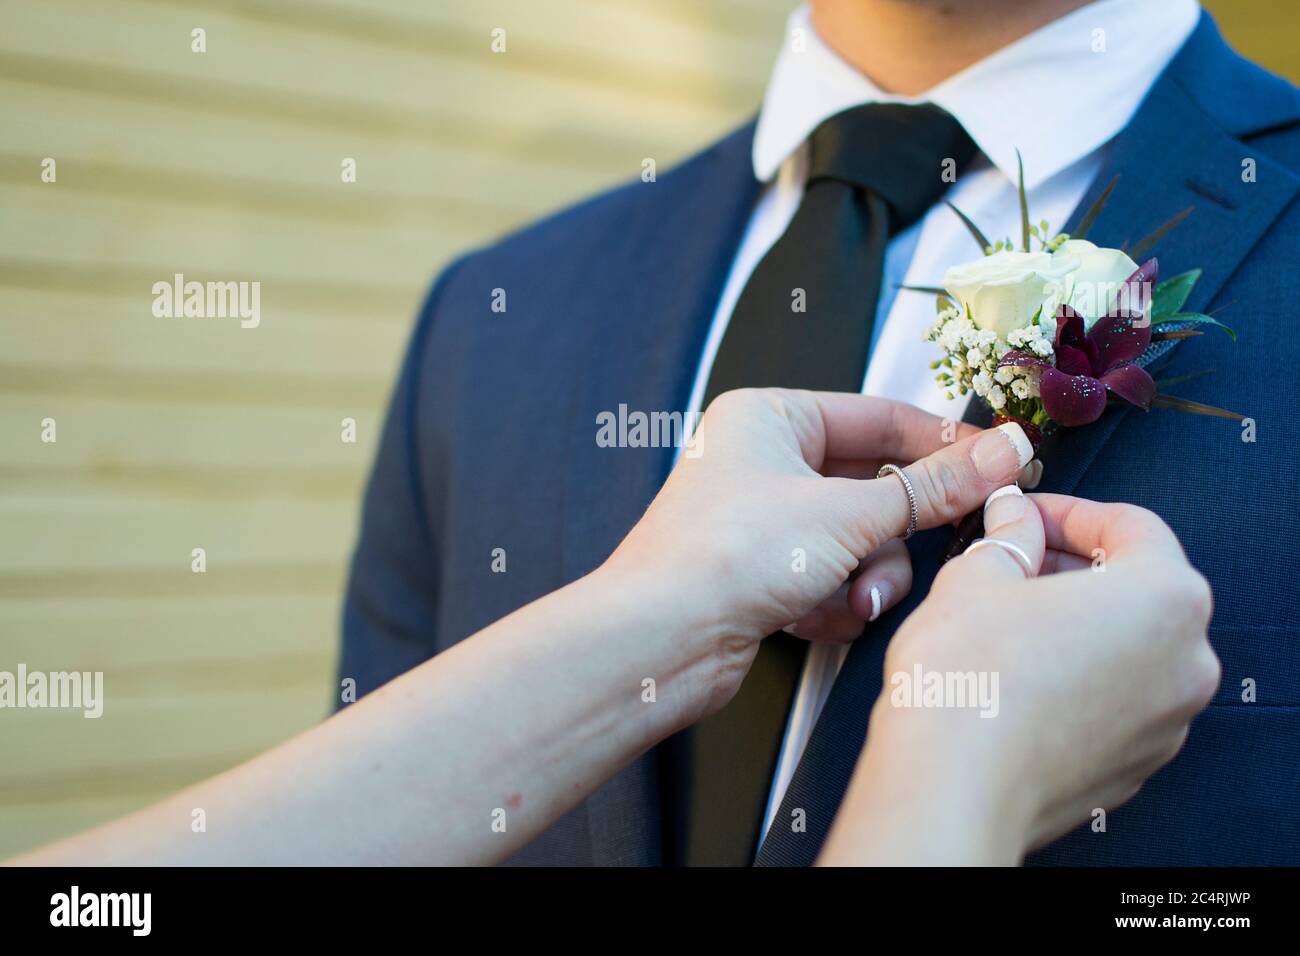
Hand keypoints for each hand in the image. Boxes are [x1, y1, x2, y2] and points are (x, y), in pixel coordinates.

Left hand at [605, 388, 1033, 716]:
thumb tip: (1003, 453)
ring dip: (869, 574)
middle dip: (898, 530)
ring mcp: (760, 522)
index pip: (880, 418)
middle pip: (872, 487)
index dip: (944, 446)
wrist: (660, 639)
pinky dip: (835, 601)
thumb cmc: (729, 553)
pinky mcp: (759, 577)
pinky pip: (828, 579)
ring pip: (856, 540)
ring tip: (860, 598)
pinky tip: (820, 619)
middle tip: (956, 539)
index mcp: (770, 417)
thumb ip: (931, 488)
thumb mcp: (849, 513)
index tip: (1003, 465)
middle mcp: (762, 462)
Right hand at [821, 488, 1219, 864]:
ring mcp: (1164, 721)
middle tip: (1009, 561)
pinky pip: (1113, 700)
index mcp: (1164, 598)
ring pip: (1125, 647)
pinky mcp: (1133, 763)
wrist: (952, 788)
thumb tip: (1015, 518)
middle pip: (1136, 588)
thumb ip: (1009, 537)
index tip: (1026, 515)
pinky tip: (1015, 673)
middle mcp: (1184, 662)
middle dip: (1070, 567)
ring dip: (1073, 623)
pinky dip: (1074, 677)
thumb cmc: (970, 685)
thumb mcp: (977, 577)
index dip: (1067, 512)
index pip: (1130, 526)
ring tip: (1004, 619)